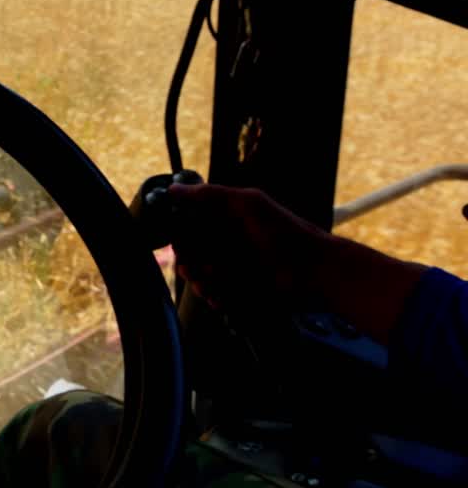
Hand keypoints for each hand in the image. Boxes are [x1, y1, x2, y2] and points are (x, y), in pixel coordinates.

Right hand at [167, 183, 328, 311]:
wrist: (314, 269)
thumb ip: (211, 194)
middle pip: (188, 255)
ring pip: (198, 277)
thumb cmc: (284, 231)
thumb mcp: (248, 203)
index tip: (178, 245)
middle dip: (187, 263)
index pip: (187, 227)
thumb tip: (172, 189)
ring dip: (200, 283)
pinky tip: (221, 298)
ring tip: (211, 286)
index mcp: (224, 220)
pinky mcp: (238, 289)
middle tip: (195, 269)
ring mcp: (231, 268)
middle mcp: (224, 244)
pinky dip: (214, 297)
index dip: (178, 237)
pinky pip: (214, 295)